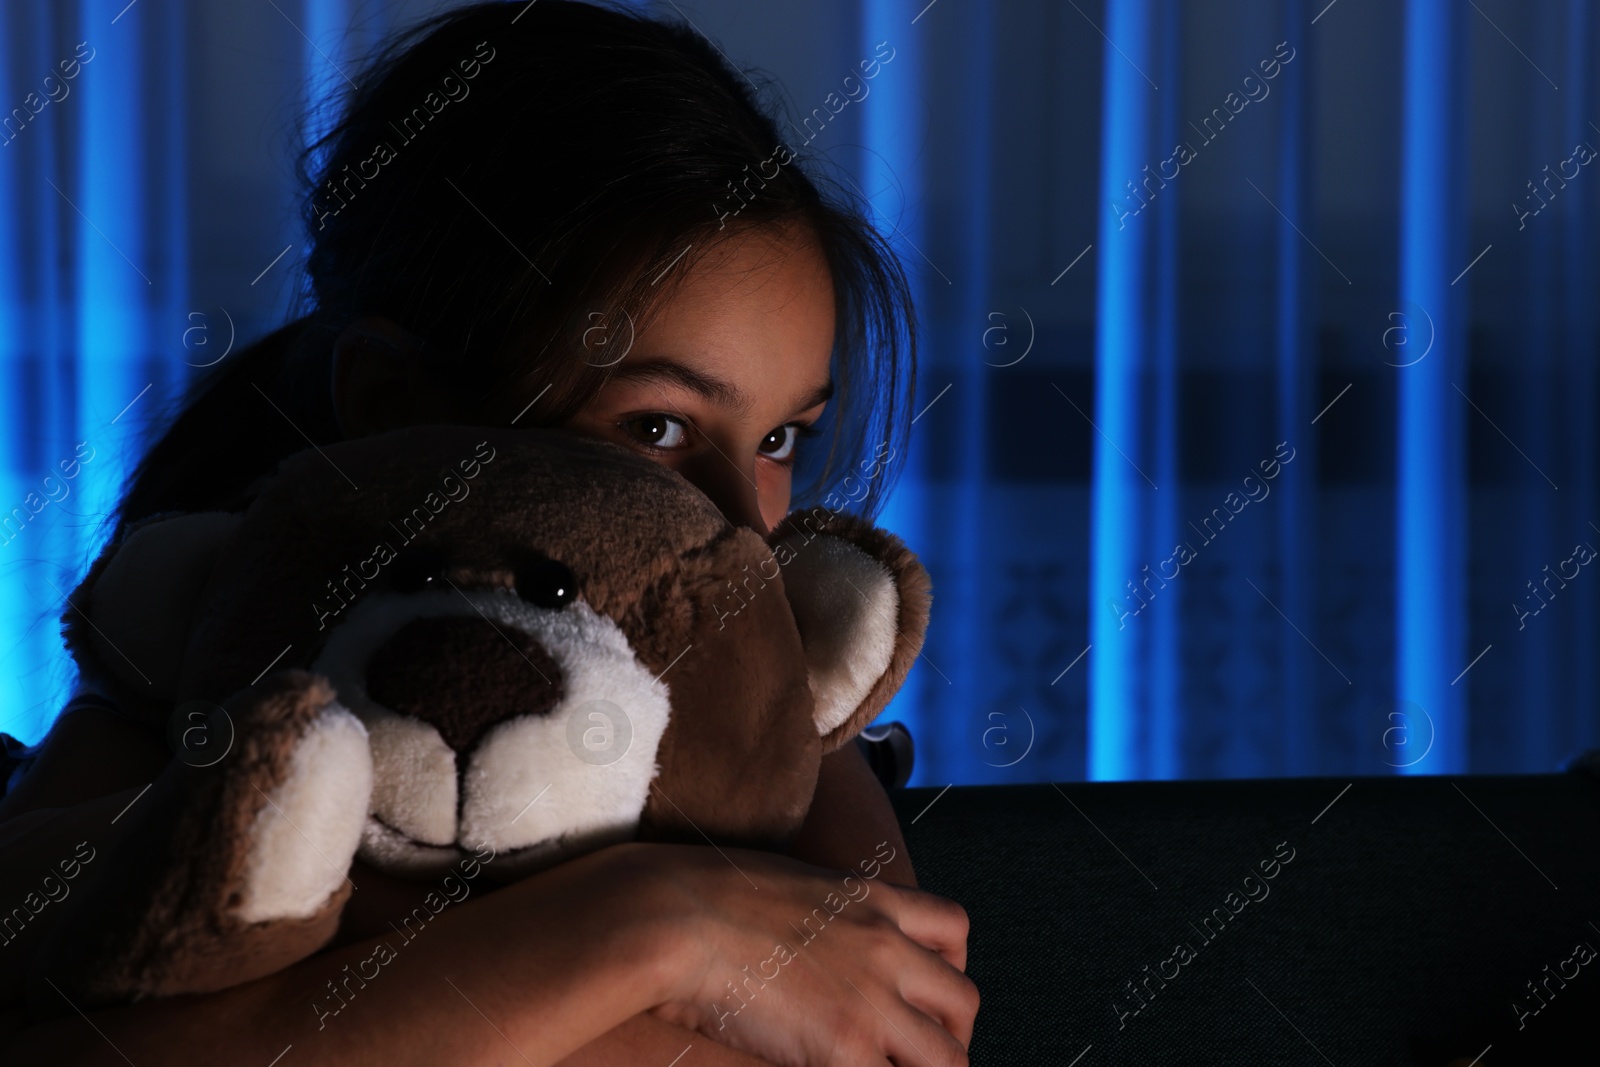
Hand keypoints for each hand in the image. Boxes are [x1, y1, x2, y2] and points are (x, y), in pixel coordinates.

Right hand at [637, 844, 977, 1066]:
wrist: (678, 915)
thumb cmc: (705, 896)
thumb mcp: (785, 884)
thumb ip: (817, 910)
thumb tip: (806, 944)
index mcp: (872, 899)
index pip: (954, 927)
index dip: (950, 967)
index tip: (928, 994)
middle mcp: (887, 946)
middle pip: (964, 1000)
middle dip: (952, 1034)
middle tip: (921, 1055)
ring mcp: (873, 998)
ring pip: (950, 1057)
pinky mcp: (847, 1044)